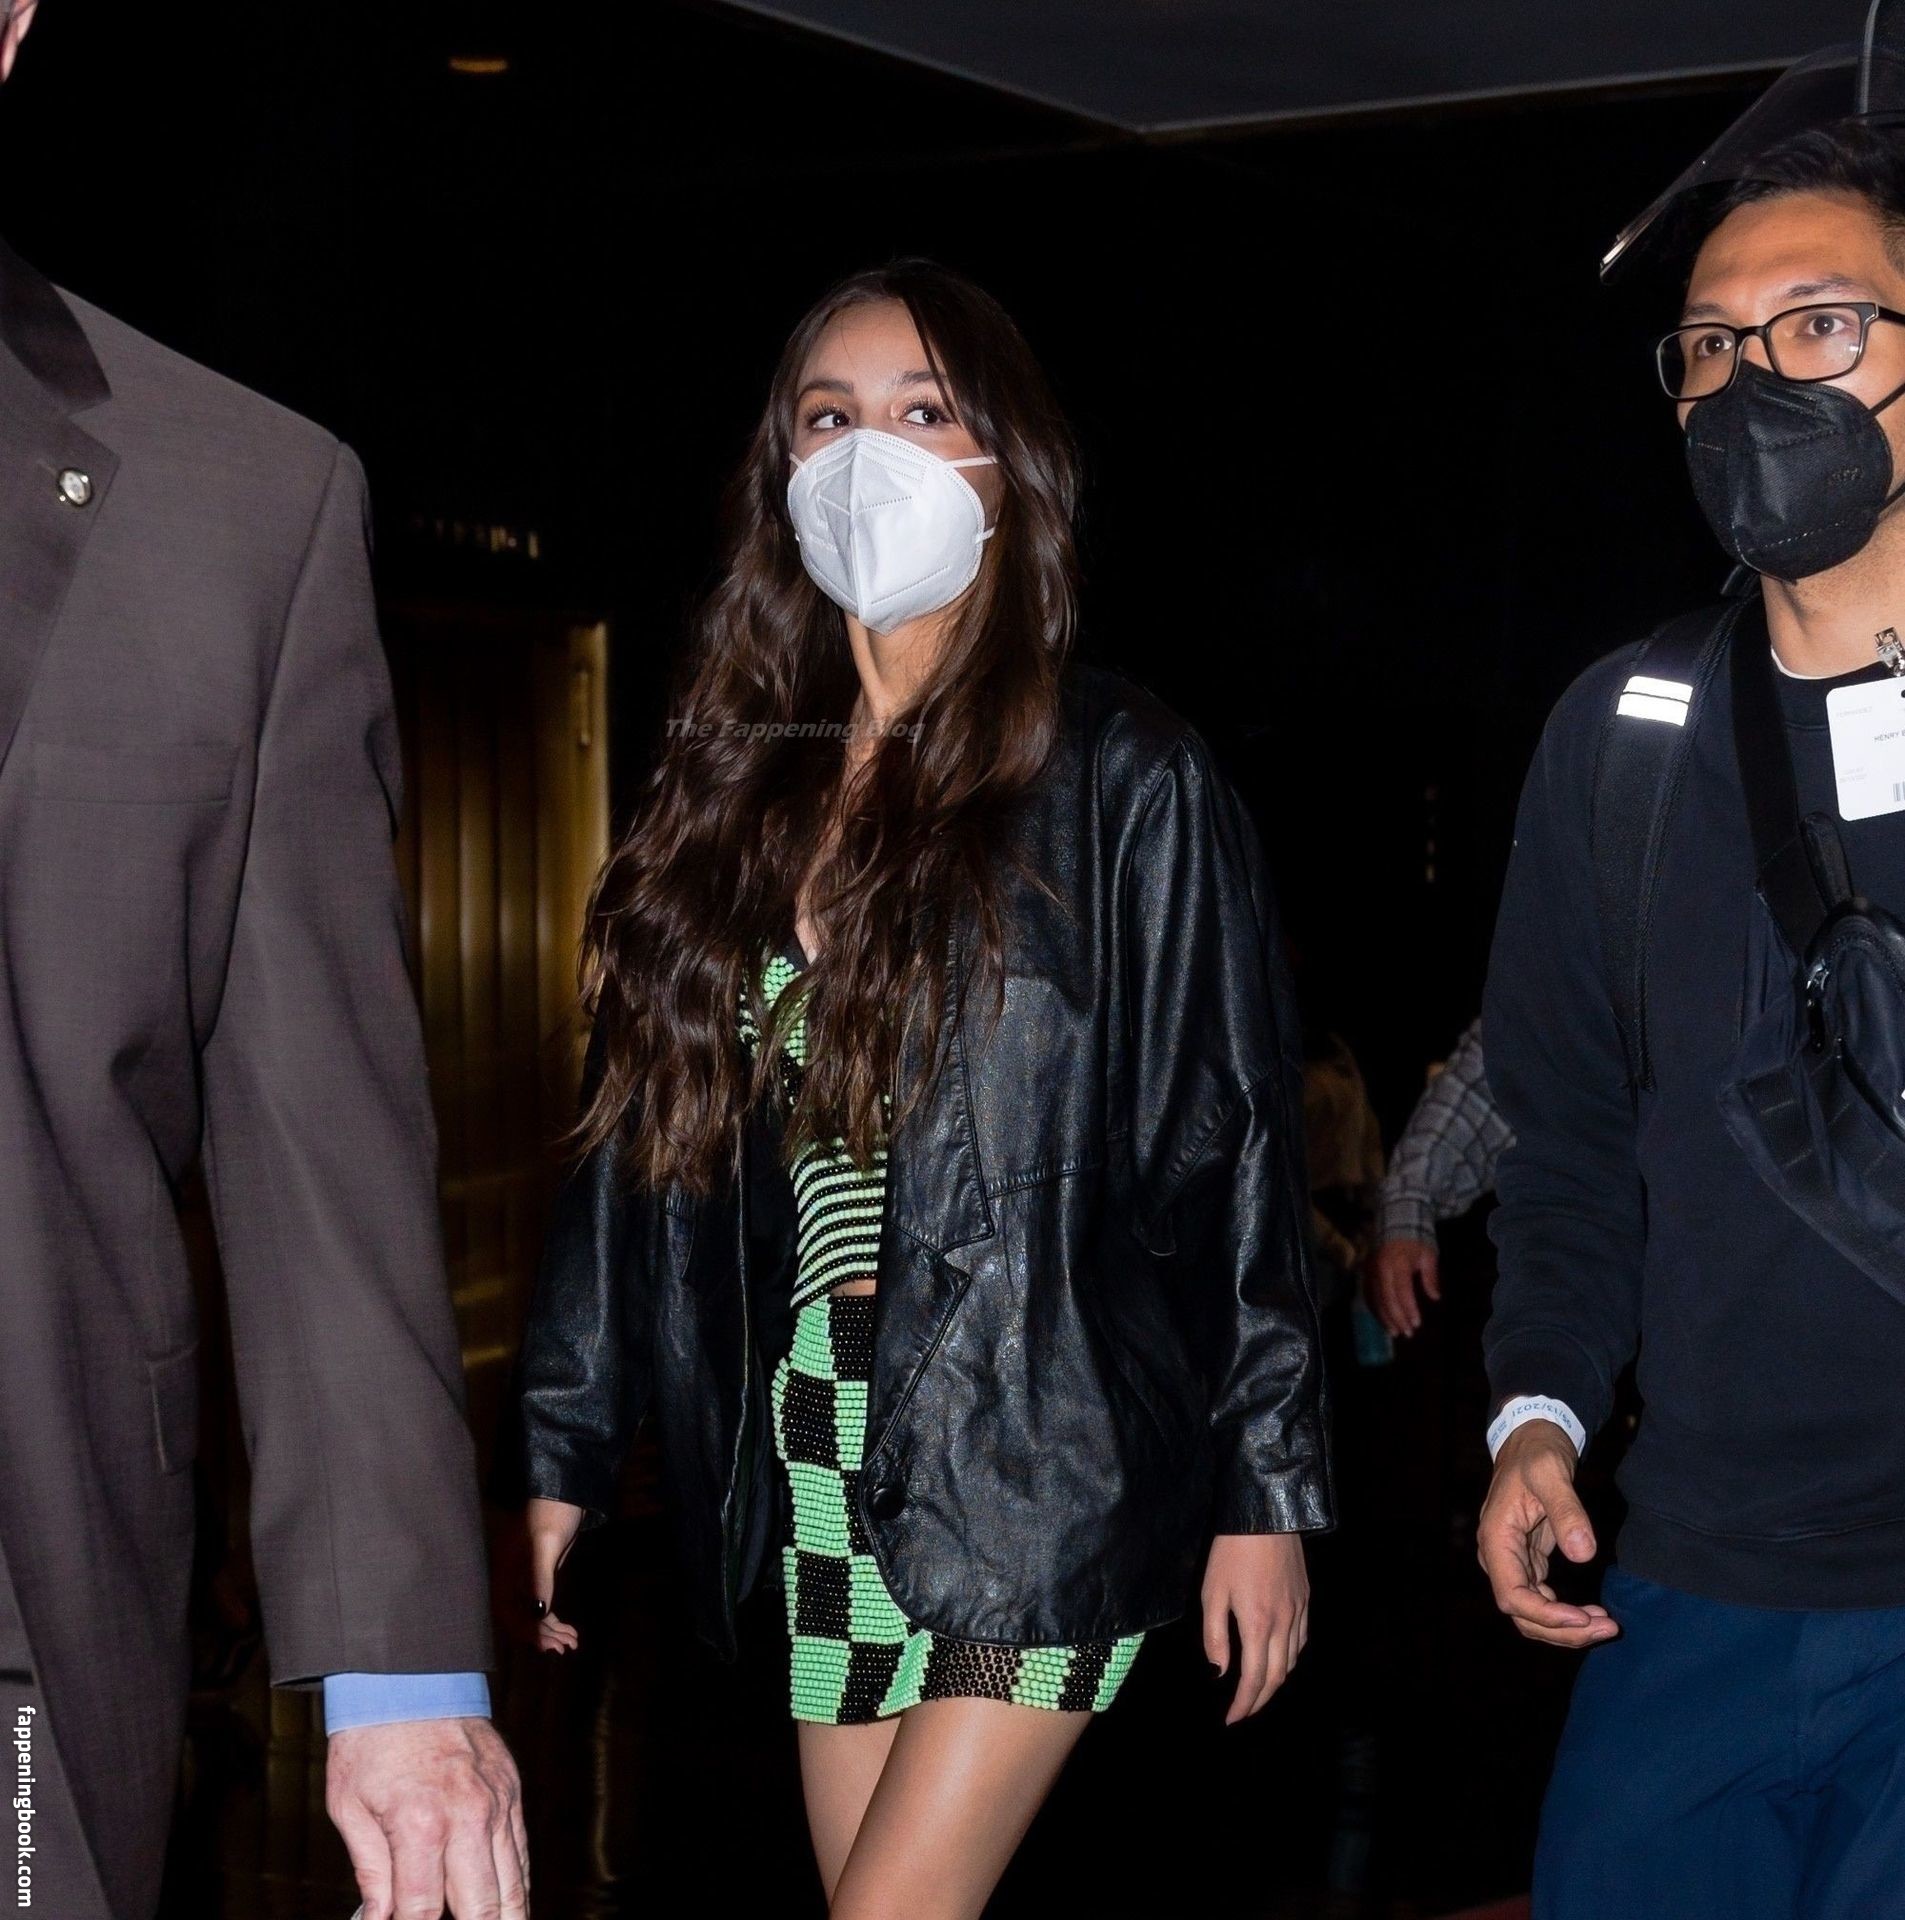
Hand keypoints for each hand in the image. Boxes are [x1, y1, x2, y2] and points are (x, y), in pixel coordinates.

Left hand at [326, 1716, 526, 1919]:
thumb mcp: (349, 1808)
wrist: (409, 1675)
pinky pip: (520, 1850)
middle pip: (479, 1907)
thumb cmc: (370, 1740)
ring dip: (504, 1917)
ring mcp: (496, 1802)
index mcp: (420, 1825)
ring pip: (512, 1884)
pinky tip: (507, 1904)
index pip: (421, 1911)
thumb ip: (370, 1872)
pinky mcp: (510, 1788)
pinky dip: (516, 1884)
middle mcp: (467, 1817)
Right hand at [522, 1496, 583, 1653]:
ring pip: (532, 1613)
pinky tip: (568, 1630)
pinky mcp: (540, 1575)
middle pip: (519, 1616)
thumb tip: (538, 1614)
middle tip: (565, 1646)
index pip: (508, 1611)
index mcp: (505, 1570)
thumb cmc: (555, 1512)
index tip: (546, 1642)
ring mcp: (525, 1577)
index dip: (525, 1630)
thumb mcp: (548, 1544)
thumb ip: (541, 1578)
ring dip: (549, 1631)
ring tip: (571, 1643)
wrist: (567, 1491)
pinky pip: (541, 1604)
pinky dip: (554, 1619)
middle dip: (541, 1634)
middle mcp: (511, 1578)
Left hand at [1201, 1532, 1309, 1723]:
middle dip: (1260, 1701)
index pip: (1253, 1680)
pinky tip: (1280, 1658)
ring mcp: (1299, 1611)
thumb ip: (1215, 1636)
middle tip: (1244, 1712)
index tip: (1232, 1719)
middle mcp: (1284, 1624)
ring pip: (1293, 1661)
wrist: (1265, 1514)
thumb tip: (1220, 1672)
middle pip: (1277, 1677)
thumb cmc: (1231, 1552)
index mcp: (1258, 1625)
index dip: (1244, 1705)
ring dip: (1276, 1681)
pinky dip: (1291, 1658)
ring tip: (1258, 1689)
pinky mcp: (1306, 1598)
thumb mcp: (1212, 1592)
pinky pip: (1303, 1639)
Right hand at [1365, 1236, 1440, 1336]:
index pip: (1402, 1290)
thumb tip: (1435, 1297)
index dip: (1409, 1308)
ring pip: (1375, 1299)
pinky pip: (1368, 1295)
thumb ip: (1431, 1277)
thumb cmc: (1416, 1241)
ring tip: (1395, 1332)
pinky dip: (1376, 1309)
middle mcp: (1380, 1268)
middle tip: (1407, 1333)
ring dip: (1385, 1317)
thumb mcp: (1428, 1255)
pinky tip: (1384, 1320)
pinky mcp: (1366, 1273)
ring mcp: (1371, 1271)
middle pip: (1386, 1298)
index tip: (1416, 1324)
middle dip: (1397, 1317)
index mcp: (1397, 1262)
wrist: (1395, 1224)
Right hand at [1477, 1419, 1617, 1648]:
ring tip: (1606, 1624)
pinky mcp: (1528, 1563)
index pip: (1512, 1597)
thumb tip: (1584, 1555)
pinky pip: (1542, 1602)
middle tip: (1607, 1628)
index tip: (1583, 1617)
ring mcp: (1513, 1562)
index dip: (1545, 1616)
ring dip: (1567, 1628)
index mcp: (1496, 1539)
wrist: (1531, 1440)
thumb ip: (1567, 1512)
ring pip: (1532, 1614)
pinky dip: (1567, 1614)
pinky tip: (1593, 1614)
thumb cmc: (1537, 1454)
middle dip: (1563, 1630)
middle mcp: (1499, 1557)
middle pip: (1523, 1614)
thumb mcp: (1552, 1474)